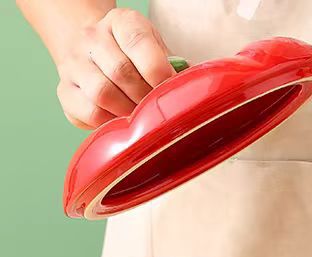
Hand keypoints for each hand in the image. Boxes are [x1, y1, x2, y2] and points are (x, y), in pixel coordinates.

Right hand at [56, 8, 173, 128]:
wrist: (96, 55)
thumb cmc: (137, 59)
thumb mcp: (158, 51)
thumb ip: (173, 67)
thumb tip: (191, 89)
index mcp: (121, 23)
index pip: (138, 42)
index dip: (158, 73)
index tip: (169, 89)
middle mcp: (92, 37)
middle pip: (121, 72)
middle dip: (145, 97)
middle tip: (155, 108)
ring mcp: (74, 63)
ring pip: (103, 94)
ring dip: (128, 112)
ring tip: (140, 116)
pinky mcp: (65, 91)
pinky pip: (90, 113)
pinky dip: (111, 123)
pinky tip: (121, 120)